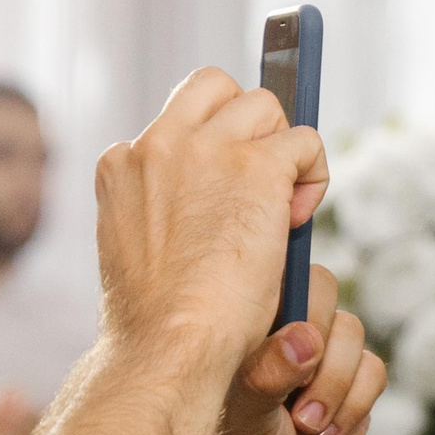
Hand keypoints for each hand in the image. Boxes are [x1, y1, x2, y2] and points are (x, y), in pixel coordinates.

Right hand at [94, 67, 327, 375]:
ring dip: (282, 151)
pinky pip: (305, 140)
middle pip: (216, 87)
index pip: (175, 120)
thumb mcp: (136, 249)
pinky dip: (314, 175)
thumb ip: (161, 208)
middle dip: (246, 126)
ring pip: (265, 107)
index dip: (209, 150)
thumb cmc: (157, 324)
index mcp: (120, 166)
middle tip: (258, 187)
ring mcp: (207, 150)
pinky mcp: (257, 167)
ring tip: (283, 210)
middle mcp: (158, 144)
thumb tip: (209, 203)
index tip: (222, 196)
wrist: (168, 347)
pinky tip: (300, 218)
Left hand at [183, 264, 387, 434]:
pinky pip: (372, 371)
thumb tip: (304, 338)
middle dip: (314, 340)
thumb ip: (265, 374)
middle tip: (293, 387)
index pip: (268, 266)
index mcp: (239, 324)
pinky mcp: (353, 392)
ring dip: (332, 382)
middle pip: (322, 290)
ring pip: (351, 333)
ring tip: (302, 426)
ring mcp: (319, 361)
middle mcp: (281, 332)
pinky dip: (352, 404)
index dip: (284, 258)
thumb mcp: (236, 416)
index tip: (288, 279)